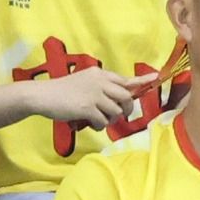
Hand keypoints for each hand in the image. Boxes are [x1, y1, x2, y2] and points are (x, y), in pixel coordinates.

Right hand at [25, 64, 150, 129]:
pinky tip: (90, 123)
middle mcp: (100, 82)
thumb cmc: (62, 91)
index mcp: (100, 74)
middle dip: (125, 108)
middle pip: (125, 97)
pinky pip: (102, 121)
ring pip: (114, 111)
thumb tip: (118, 98)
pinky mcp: (87, 108)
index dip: (141, 82)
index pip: (124, 79)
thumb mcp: (84, 81)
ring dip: (109, 119)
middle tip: (120, 114)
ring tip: (97, 119)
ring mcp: (94, 95)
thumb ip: (100, 86)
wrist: (43, 95)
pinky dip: (98, 125)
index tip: (156, 78)